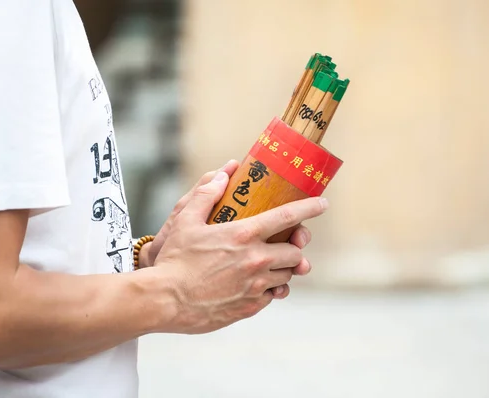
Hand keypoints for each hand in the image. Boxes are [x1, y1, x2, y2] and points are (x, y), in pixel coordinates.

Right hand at [139, 160, 314, 298]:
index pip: (288, 217)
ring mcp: (255, 286)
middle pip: (295, 252)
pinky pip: (273, 296)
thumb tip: (222, 174)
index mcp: (244, 235)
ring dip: (285, 269)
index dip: (309, 208)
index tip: (322, 204)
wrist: (165, 300)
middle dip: (296, 247)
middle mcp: (256, 260)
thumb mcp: (186, 221)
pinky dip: (271, 289)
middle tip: (289, 243)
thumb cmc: (175, 260)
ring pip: (287, 275)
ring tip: (273, 264)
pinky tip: (258, 284)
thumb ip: (206, 195)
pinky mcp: (250, 306)